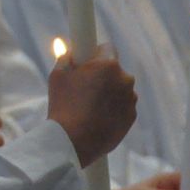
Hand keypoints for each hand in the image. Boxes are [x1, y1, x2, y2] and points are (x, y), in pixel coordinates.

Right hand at [47, 46, 137, 165]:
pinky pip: (123, 106)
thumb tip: (71, 52)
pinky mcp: (132, 117)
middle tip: (83, 86)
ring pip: (120, 89)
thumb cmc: (63, 106)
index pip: (107, 47)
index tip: (87, 60)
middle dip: (102, 75)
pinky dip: (113, 109)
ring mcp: (130, 99)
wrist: (72, 142)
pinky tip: (96, 117)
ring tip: (88, 106)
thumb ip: (66, 58)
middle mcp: (125, 79)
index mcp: (107, 65)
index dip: (95, 53)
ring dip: (109, 92)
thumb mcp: (57, 76)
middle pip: (114, 70)